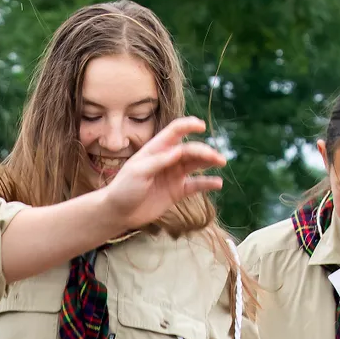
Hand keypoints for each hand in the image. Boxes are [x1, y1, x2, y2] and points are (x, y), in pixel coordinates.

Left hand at [97, 118, 224, 234]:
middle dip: (204, 151)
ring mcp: (173, 175)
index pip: (175, 131)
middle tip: (216, 158)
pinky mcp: (177, 191)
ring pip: (196, 164)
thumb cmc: (124, 188)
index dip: (189, 125)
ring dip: (209, 161)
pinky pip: (196, 185)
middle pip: (190, 149)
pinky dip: (207, 183)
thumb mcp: (138, 172)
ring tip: (221, 162)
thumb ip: (159, 161)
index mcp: (156, 149)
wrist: (118, 212)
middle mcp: (167, 159)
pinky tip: (218, 183)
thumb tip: (179, 151)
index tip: (201, 126)